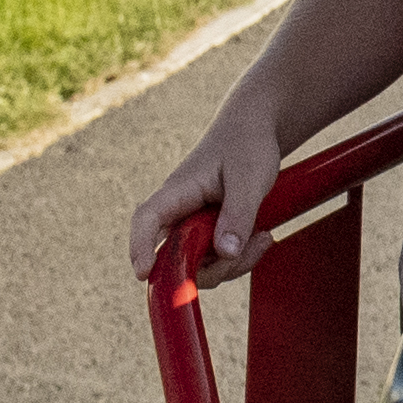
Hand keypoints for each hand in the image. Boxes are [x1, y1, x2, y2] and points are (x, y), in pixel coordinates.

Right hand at [136, 109, 275, 275]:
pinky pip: (214, 260)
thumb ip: (238, 214)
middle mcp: (177, 212)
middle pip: (174, 257)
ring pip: (198, 265)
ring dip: (232, 264)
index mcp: (177, 191)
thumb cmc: (246, 145)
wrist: (252, 130)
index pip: (147, 220)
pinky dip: (238, 258)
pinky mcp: (206, 233)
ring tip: (262, 237)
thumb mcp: (249, 178)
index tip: (142, 273)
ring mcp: (191, 224)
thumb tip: (226, 253)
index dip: (140, 247)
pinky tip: (260, 238)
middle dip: (212, 268)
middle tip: (249, 249)